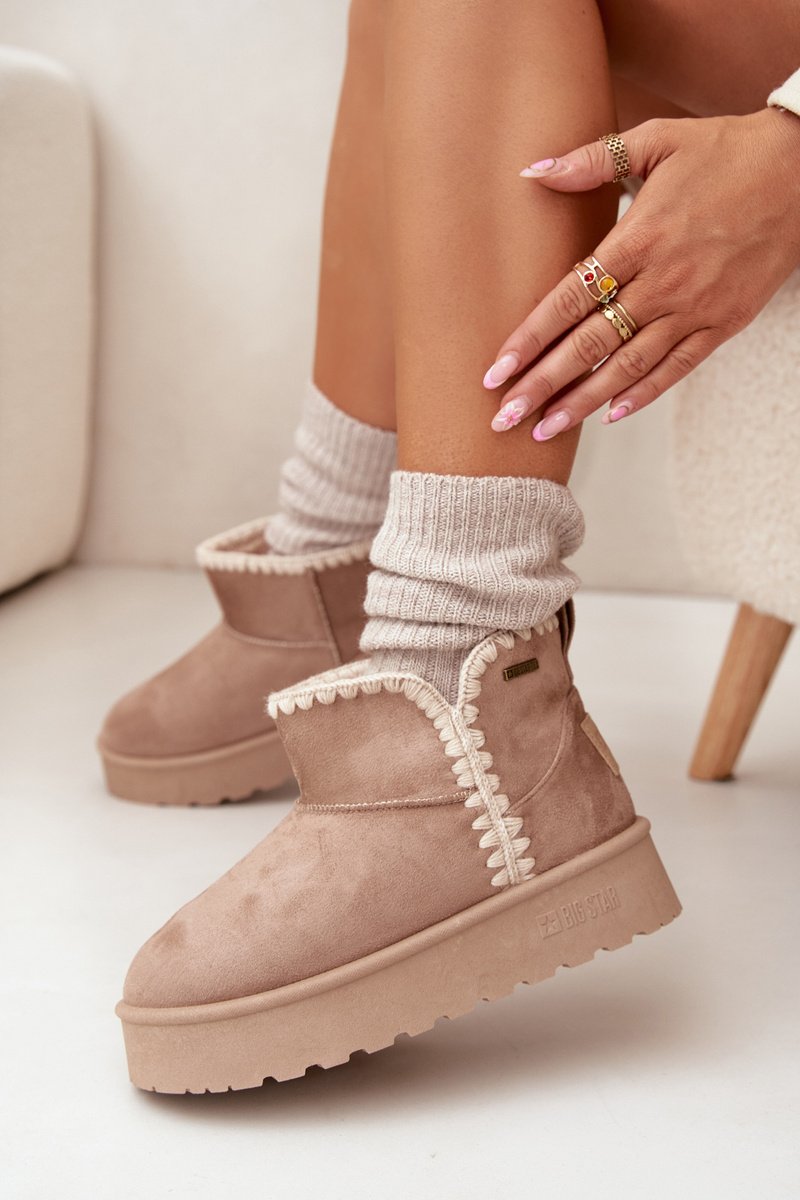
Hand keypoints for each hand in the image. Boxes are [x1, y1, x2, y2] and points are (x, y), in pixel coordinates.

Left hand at [483, 108, 799, 439]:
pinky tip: (610, 416)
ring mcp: (696, 308)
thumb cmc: (724, 150)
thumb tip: (531, 170)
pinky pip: (677, 369)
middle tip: (505, 417)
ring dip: (582, 403)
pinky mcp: (724, 324)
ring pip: (629, 367)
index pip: (569, 300)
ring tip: (544, 430)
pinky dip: (643, 395)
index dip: (529, 339)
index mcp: (640, 238)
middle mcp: (665, 281)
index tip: (494, 371)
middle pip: (591, 344)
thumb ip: (591, 159)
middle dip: (543, 384)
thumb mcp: (657, 139)